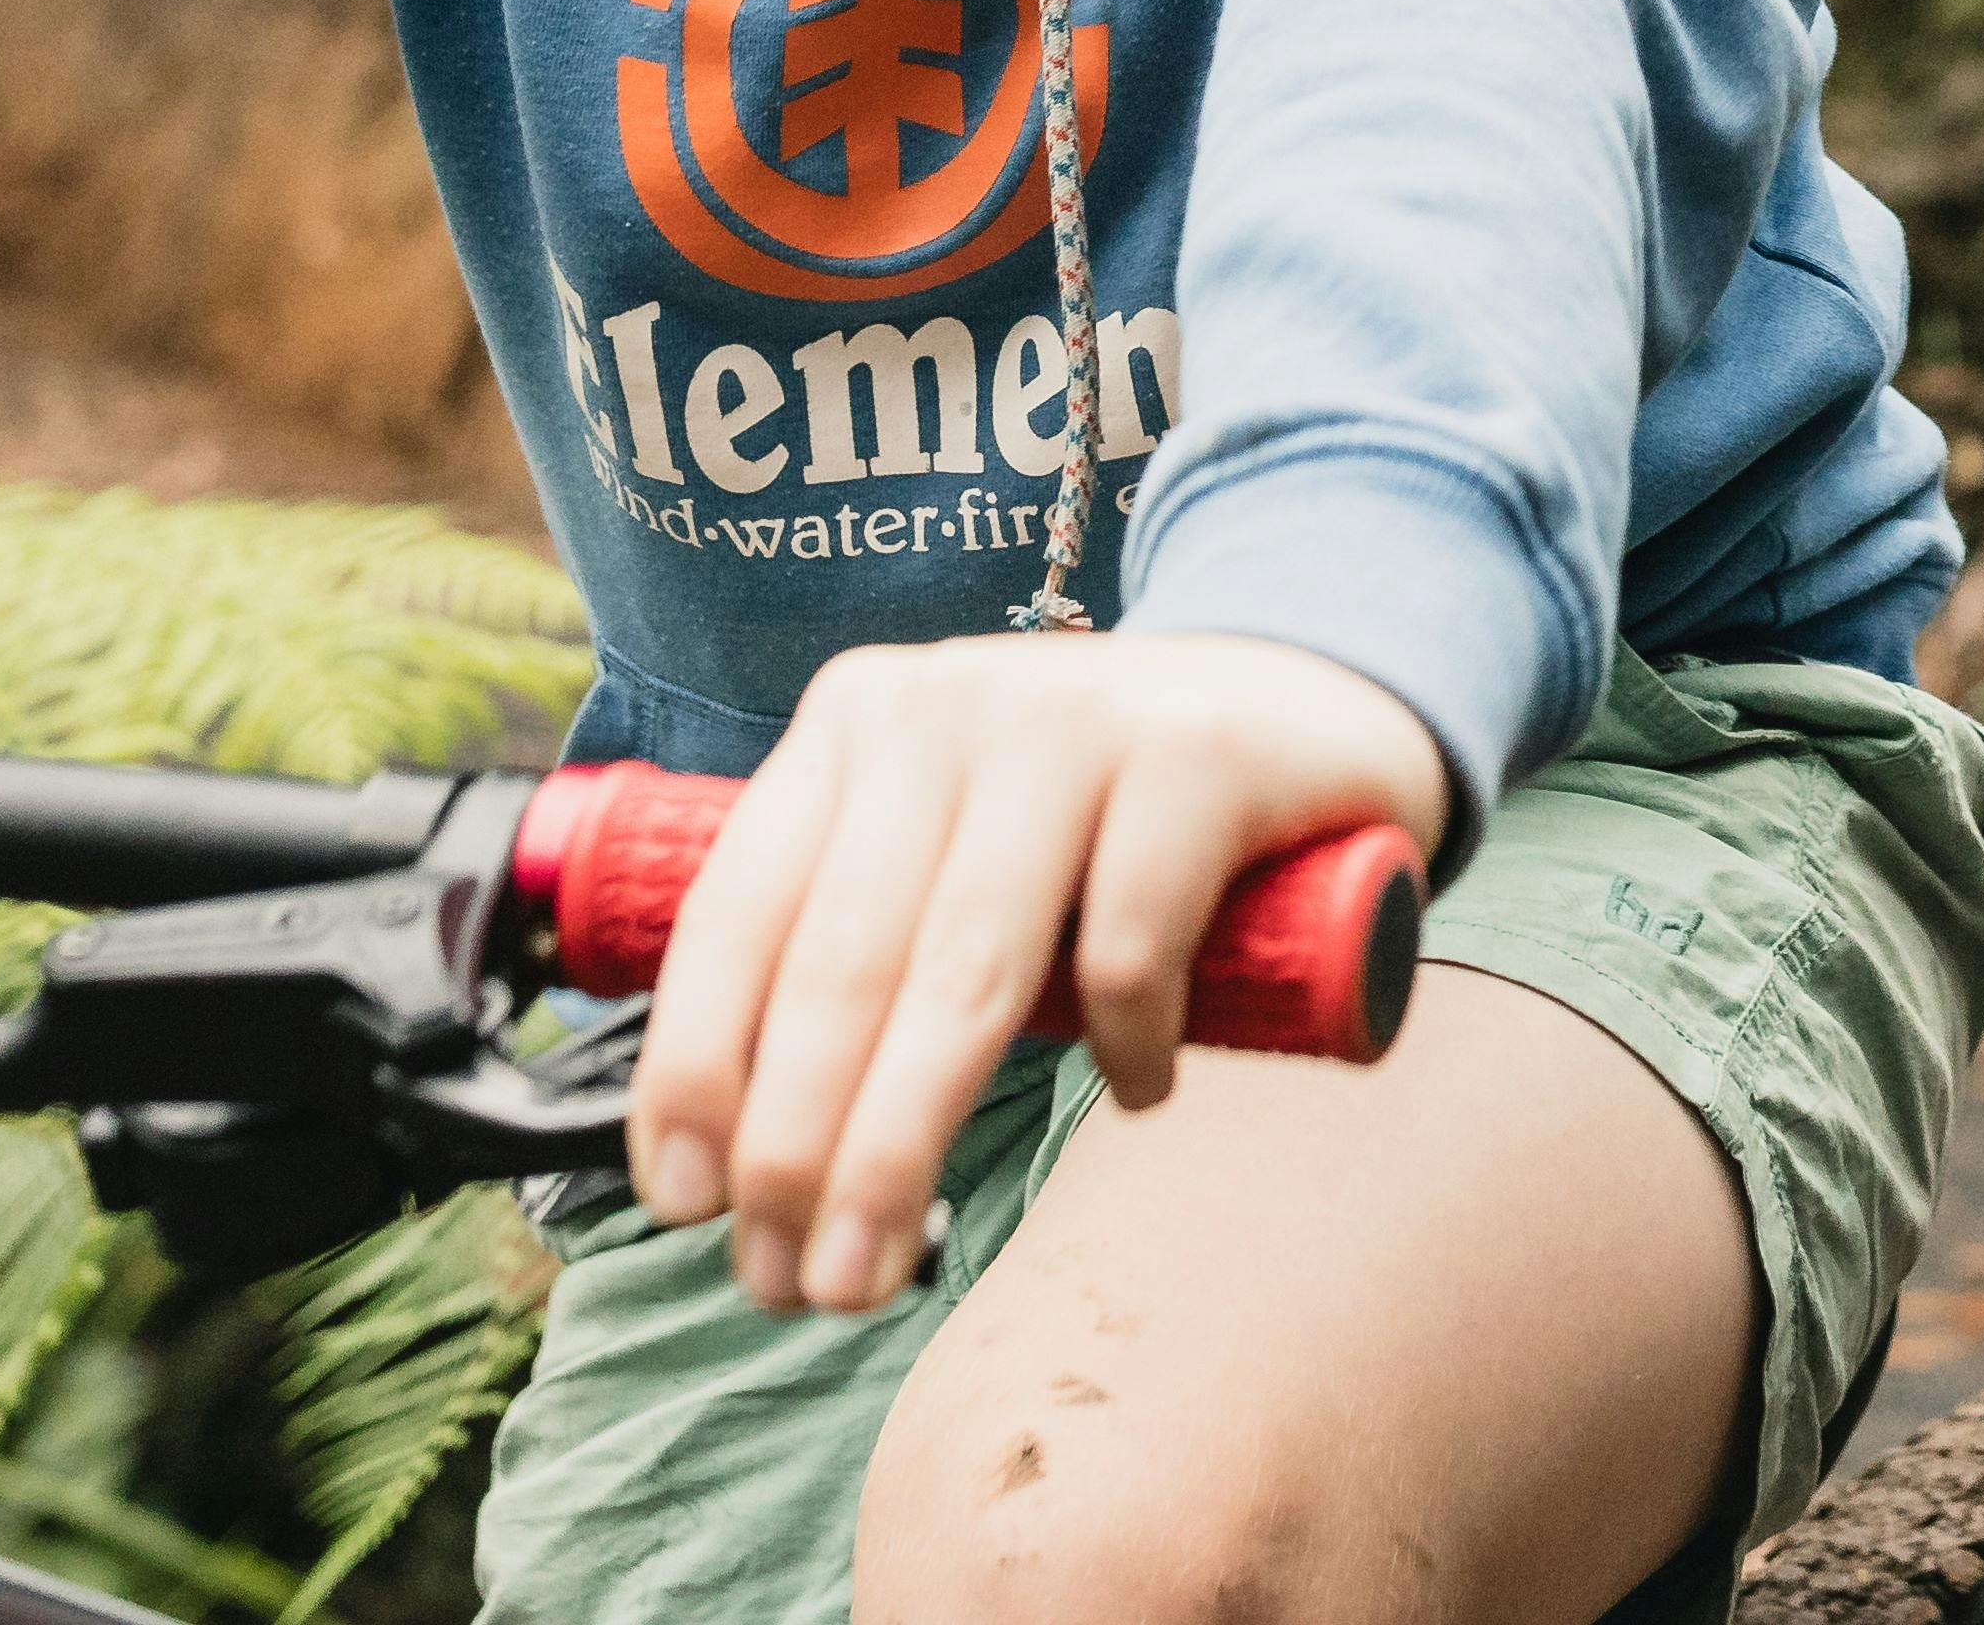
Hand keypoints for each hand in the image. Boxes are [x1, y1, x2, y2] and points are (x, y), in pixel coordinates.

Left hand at [617, 627, 1447, 1314]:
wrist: (1298, 700)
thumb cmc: (1093, 822)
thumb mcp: (950, 841)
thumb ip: (859, 940)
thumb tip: (734, 1163)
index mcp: (854, 721)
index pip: (738, 909)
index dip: (693, 1068)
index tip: (685, 1203)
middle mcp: (945, 704)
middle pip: (841, 963)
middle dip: (795, 1148)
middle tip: (783, 1285)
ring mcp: (1073, 717)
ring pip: (964, 971)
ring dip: (900, 1143)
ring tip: (875, 1269)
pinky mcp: (1199, 755)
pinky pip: (1133, 943)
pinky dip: (1123, 1047)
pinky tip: (1136, 1094)